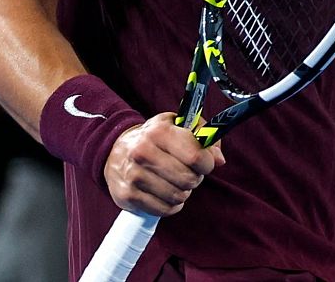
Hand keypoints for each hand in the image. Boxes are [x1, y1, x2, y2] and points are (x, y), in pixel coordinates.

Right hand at [104, 112, 224, 216]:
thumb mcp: (179, 125)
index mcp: (159, 131)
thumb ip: (204, 136)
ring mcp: (134, 174)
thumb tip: (219, 160)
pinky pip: (164, 209)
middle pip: (188, 179)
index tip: (205, 163)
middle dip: (195, 178)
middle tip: (188, 173)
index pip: (196, 156)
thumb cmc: (156, 138)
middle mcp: (143, 151)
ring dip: (183, 192)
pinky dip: (171, 205)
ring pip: (177, 196)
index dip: (207, 163)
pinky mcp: (127, 194)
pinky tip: (165, 194)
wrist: (115, 150)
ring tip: (175, 182)